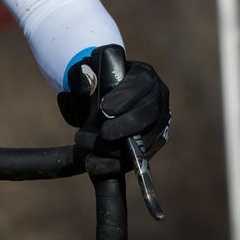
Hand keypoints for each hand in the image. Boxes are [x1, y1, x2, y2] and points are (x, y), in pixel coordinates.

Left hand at [57, 45, 170, 175]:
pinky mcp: (153, 145)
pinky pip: (140, 158)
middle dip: (125, 126)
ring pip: (147, 140)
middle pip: (149, 114)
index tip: (104, 110)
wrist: (100, 104)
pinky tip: (96, 165)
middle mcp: (158, 99)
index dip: (124, 98)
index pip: (141, 84)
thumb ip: (80, 77)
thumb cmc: (94, 86)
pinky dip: (117, 164)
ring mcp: (159, 123)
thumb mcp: (84, 75)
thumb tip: (82, 85)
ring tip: (91, 152)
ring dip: (118, 150)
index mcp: (143, 75)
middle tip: (103, 134)